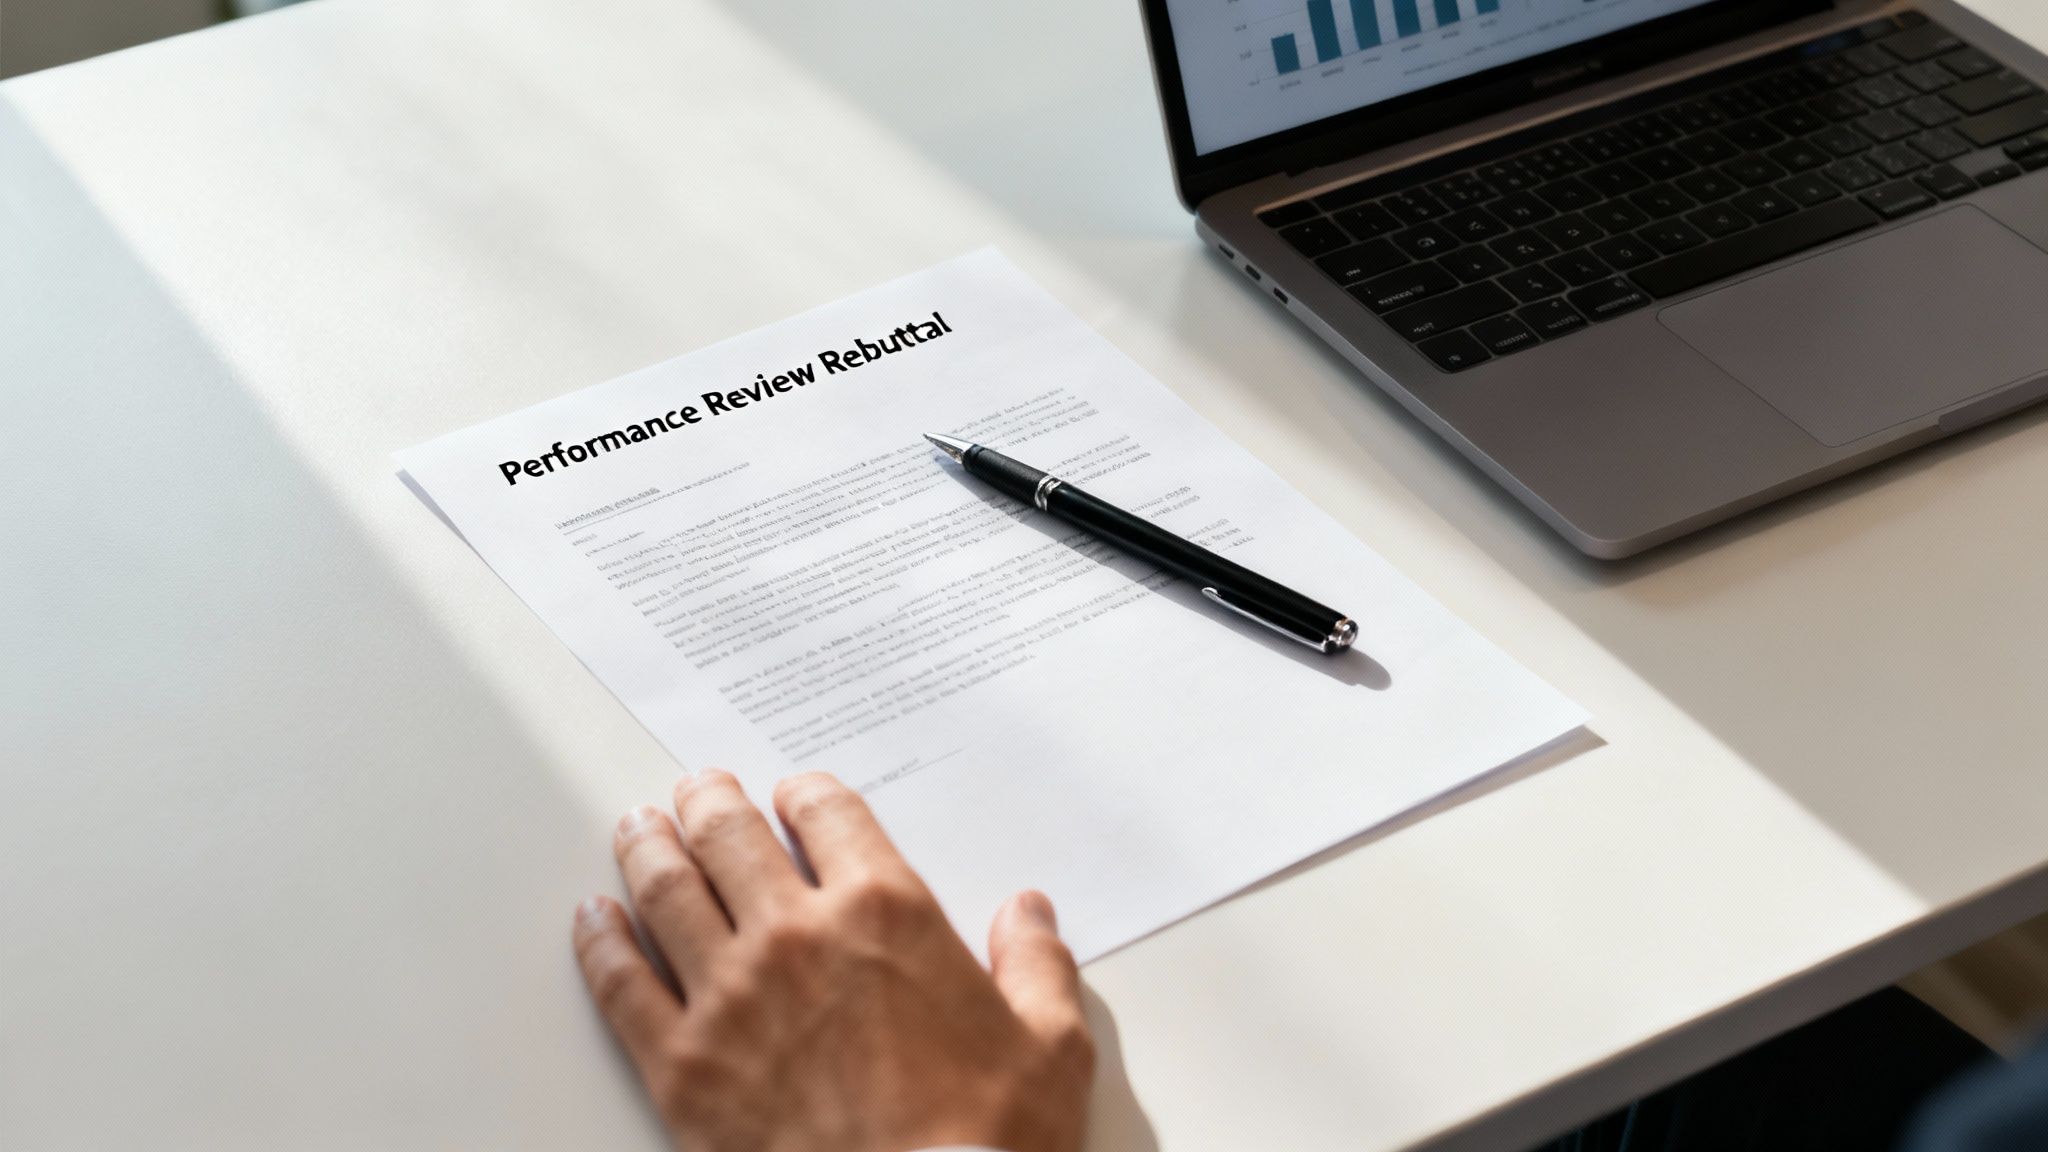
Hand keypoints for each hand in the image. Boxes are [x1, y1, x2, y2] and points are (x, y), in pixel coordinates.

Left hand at [572, 770, 1094, 1151]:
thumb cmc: (988, 1144)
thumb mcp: (1051, 1046)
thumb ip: (1036, 964)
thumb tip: (1029, 914)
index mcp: (887, 914)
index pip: (829, 815)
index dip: (805, 794)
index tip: (793, 795)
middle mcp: (798, 936)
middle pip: (731, 836)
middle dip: (710, 801)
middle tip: (698, 789)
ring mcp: (729, 998)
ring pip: (668, 891)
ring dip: (649, 847)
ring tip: (639, 828)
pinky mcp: (681, 1066)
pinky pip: (621, 984)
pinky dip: (600, 942)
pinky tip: (594, 919)